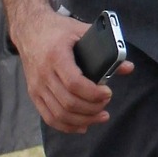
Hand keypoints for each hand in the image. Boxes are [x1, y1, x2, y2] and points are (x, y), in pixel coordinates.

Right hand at [11, 7, 133, 133]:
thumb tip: (128, 67)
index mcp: (56, 55)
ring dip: (83, 120)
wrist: (29, 30)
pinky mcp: (34, 93)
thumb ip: (105, 48)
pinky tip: (82, 126)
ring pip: (59, 114)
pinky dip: (67, 126)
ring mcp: (37, 85)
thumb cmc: (58, 30)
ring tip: (100, 116)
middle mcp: (44, 73)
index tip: (108, 93)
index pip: (74, 83)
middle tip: (106, 104)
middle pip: (69, 102)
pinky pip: (49, 117)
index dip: (93, 93)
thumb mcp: (81, 31)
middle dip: (92, 109)